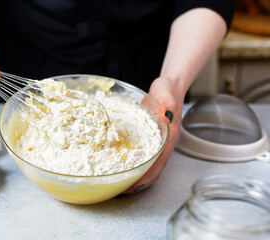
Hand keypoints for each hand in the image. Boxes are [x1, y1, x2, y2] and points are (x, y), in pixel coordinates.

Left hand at [123, 76, 182, 193]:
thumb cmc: (167, 91)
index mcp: (169, 137)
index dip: (148, 176)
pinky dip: (133, 163)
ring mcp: (156, 143)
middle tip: (121, 190)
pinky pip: (141, 155)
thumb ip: (167, 103)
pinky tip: (120, 165)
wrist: (168, 88)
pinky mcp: (147, 139)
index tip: (134, 186)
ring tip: (119, 183)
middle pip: (153, 168)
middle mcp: (162, 143)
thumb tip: (166, 116)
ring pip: (148, 164)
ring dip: (136, 175)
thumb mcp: (166, 92)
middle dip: (140, 181)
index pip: (159, 162)